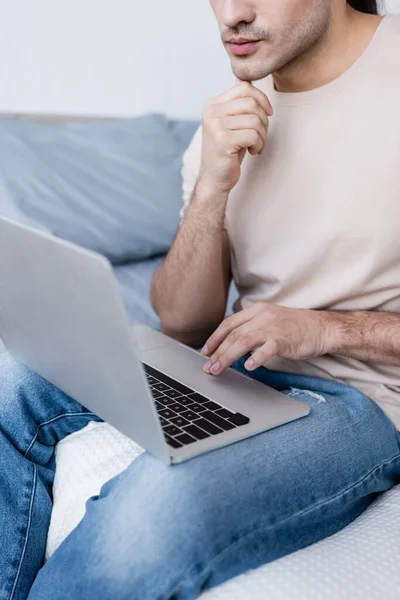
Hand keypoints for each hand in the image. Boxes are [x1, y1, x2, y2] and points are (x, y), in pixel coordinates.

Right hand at [198, 77, 272, 194]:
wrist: (215, 178)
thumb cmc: (228, 151)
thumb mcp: (231, 123)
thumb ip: (236, 103)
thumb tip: (243, 80)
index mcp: (213, 105)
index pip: (244, 88)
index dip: (262, 99)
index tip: (268, 114)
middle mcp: (212, 112)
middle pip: (252, 103)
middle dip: (264, 120)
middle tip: (261, 135)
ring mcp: (215, 126)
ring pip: (255, 120)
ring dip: (262, 135)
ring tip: (257, 145)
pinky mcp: (222, 140)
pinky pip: (253, 135)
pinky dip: (259, 144)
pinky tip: (253, 152)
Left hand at [200, 302, 331, 374]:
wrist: (322, 328)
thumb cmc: (295, 328)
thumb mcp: (270, 321)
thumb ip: (252, 328)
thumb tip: (231, 346)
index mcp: (257, 310)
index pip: (229, 323)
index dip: (214, 338)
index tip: (205, 351)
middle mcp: (263, 316)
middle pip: (233, 334)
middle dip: (217, 352)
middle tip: (208, 367)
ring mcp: (274, 327)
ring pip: (244, 341)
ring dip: (227, 356)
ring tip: (218, 369)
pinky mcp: (285, 339)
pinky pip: (267, 349)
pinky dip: (255, 358)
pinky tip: (247, 367)